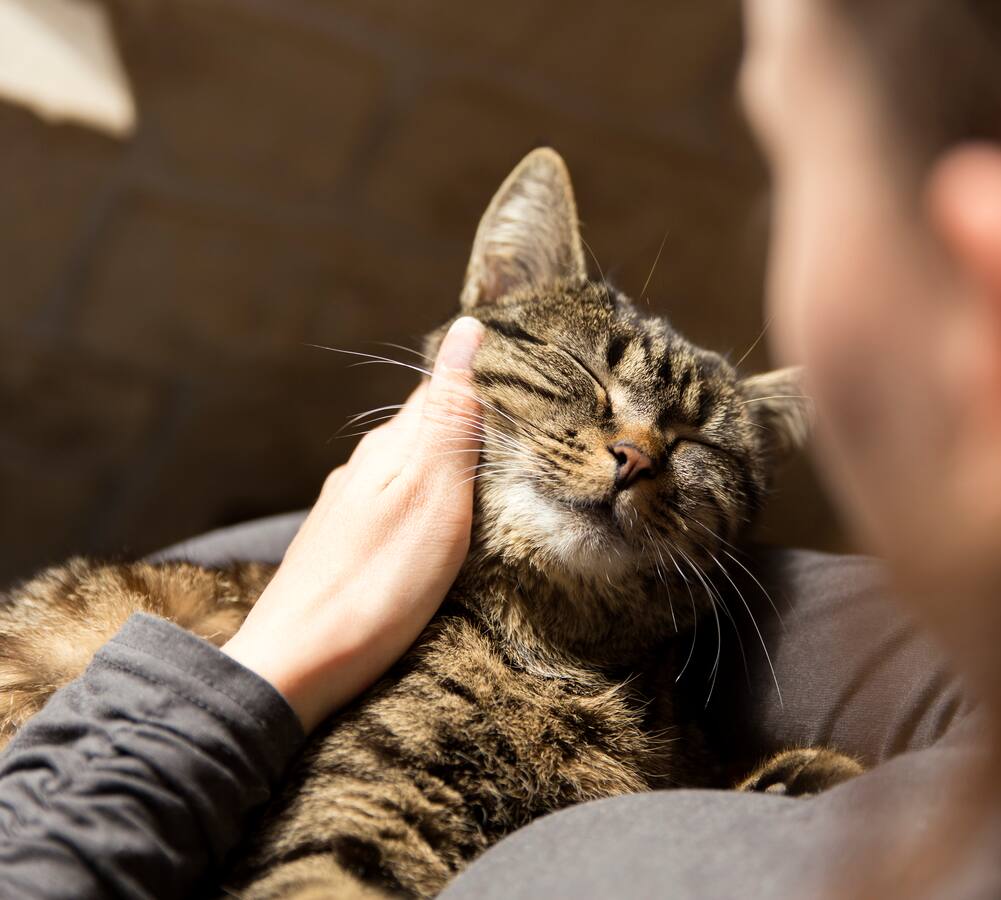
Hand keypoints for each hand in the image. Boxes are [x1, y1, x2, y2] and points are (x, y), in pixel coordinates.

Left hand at [222, 317, 484, 731]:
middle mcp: (363, 469)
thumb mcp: (432, 494)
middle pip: (425, 429)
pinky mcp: (342, 549)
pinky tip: (440, 528)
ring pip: (408, 470)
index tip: (529, 379)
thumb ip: (451, 419)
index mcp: (390, 449)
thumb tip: (466, 331)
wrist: (295, 666)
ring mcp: (347, 510)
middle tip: (525, 432)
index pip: (442, 391)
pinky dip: (426, 505)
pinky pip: (395, 507)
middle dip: (470, 424)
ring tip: (493, 479)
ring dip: (448, 467)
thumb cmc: (376, 584)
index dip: (482, 379)